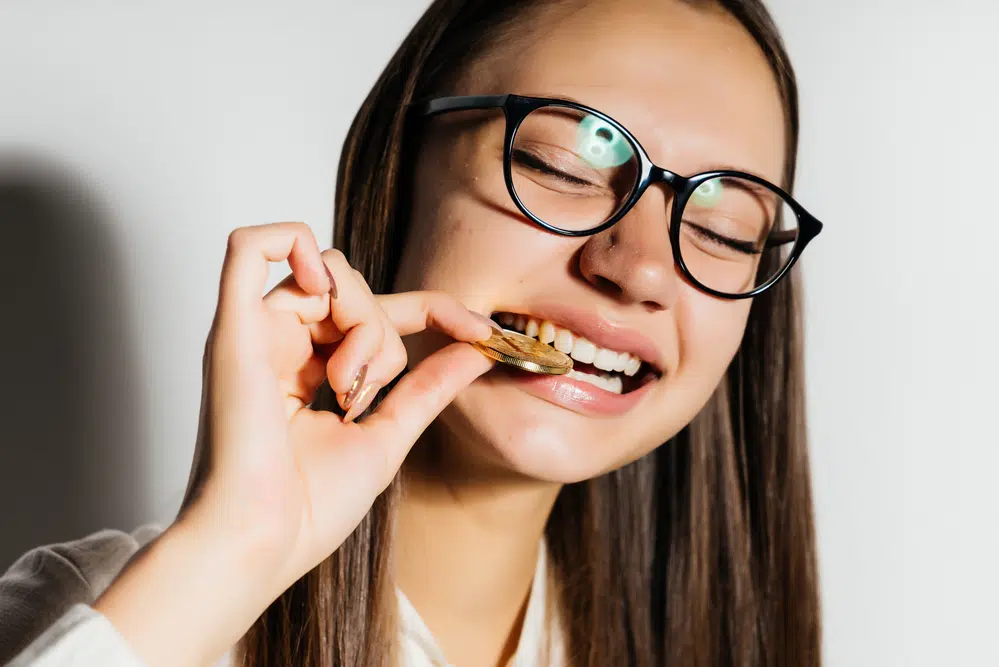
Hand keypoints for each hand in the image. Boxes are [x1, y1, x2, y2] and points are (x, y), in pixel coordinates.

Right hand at [188, 220, 495, 588]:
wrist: (263, 544)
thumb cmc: (308, 508)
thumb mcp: (388, 435)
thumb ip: (429, 387)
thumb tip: (478, 350)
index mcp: (308, 369)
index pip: (378, 312)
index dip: (436, 310)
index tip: (484, 332)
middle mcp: (281, 344)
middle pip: (355, 289)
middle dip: (383, 332)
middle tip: (365, 394)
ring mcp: (254, 333)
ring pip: (328, 272)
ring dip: (359, 322)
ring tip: (343, 385)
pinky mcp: (230, 329)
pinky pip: (250, 245)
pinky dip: (292, 243)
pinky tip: (322, 293)